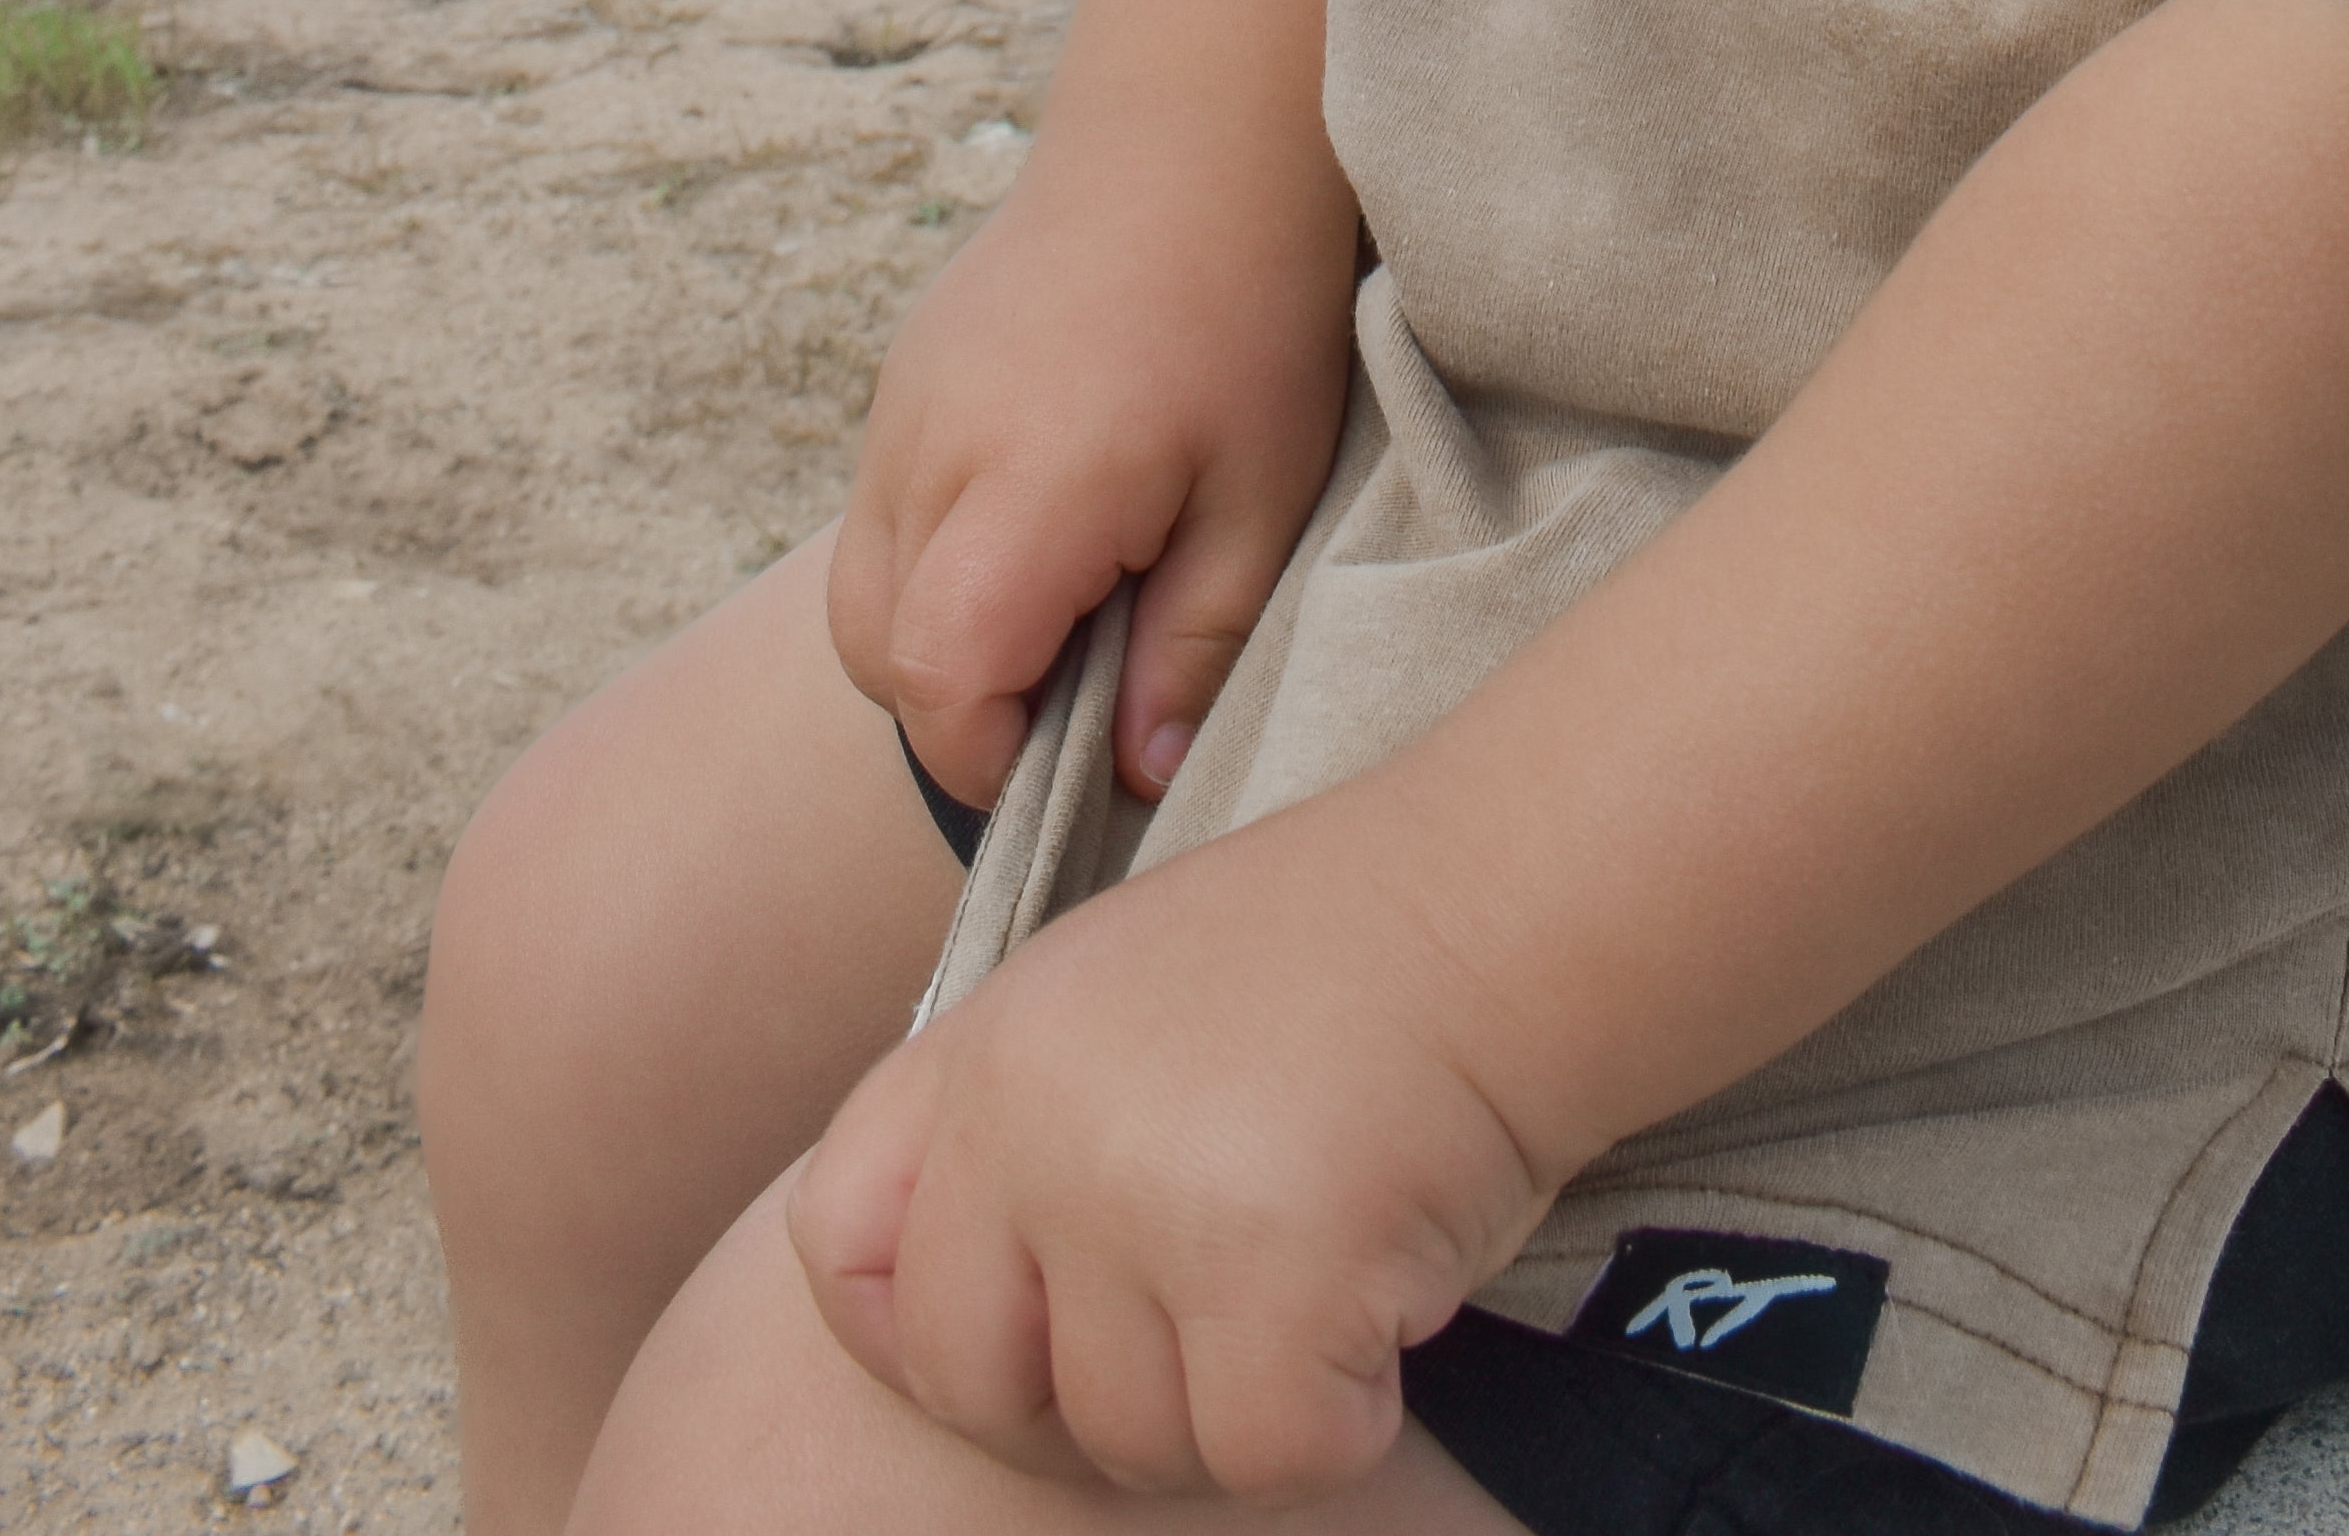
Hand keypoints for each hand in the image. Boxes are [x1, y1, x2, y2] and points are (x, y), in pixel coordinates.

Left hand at [790, 789, 1552, 1497]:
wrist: (1508, 895)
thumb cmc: (1344, 953)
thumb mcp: (1123, 993)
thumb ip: (1026, 1127)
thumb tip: (964, 1320)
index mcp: (992, 1044)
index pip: (840, 1244)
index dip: (912, 1329)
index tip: (1026, 1338)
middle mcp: (1036, 1126)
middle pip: (979, 1387)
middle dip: (1088, 1405)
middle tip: (1214, 1332)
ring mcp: (1142, 1202)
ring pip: (1133, 1442)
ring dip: (1236, 1401)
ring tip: (1324, 1268)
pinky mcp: (1267, 1277)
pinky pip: (1269, 1452)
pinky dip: (1343, 1414)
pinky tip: (1390, 1294)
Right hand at [825, 136, 1358, 812]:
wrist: (1194, 133)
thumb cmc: (1247, 309)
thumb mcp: (1261, 495)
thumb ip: (1194, 643)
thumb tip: (1139, 771)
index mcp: (1025, 487)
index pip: (938, 680)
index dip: (991, 756)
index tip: (1077, 761)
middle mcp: (930, 451)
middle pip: (876, 650)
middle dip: (961, 709)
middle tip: (1081, 690)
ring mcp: (899, 408)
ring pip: (861, 590)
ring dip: (939, 637)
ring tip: (1066, 603)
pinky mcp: (902, 379)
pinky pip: (880, 514)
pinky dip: (934, 562)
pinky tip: (1041, 525)